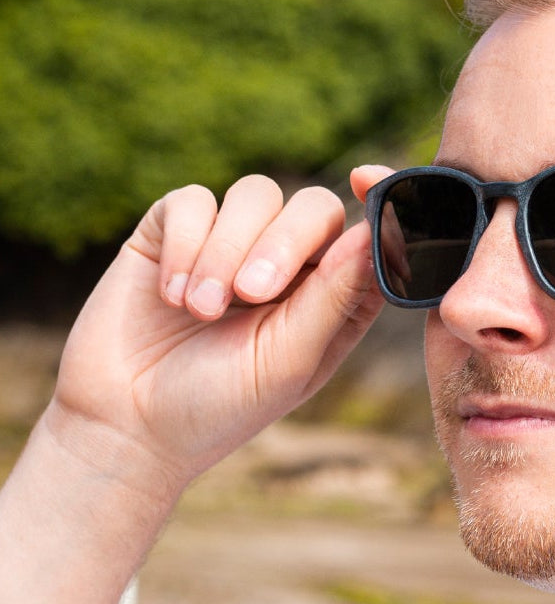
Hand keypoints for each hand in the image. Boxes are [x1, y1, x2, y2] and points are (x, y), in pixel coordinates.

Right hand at [47, 167, 392, 499]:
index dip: (378, 203)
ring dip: (227, 251)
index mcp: (335, 294)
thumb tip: (373, 234)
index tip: (366, 180)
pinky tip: (171, 297)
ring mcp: (234, 240)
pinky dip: (185, 245)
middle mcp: (292, 261)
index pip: (370, 235)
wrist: (128, 424)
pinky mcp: (175, 230)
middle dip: (285, 241)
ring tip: (201, 311)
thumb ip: (335, 296)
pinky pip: (194, 201)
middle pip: (314, 206)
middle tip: (251, 294)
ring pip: (255, 194)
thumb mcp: (289, 358)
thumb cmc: (223, 403)